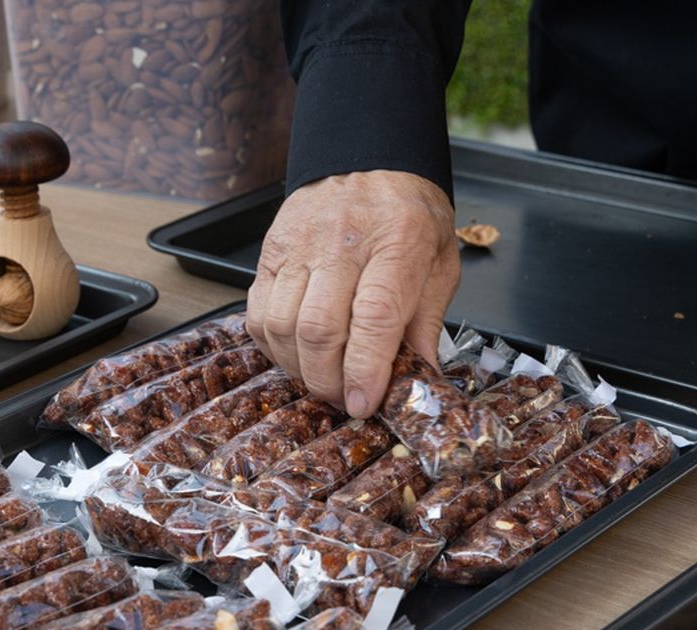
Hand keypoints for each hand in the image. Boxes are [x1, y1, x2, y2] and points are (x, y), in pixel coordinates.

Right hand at [246, 170, 459, 418]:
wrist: (368, 160)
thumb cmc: (407, 215)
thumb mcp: (439, 264)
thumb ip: (427, 325)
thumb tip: (420, 383)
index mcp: (397, 242)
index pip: (373, 317)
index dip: (365, 370)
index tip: (363, 403)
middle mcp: (342, 242)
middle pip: (318, 329)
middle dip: (328, 380)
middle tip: (343, 397)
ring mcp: (299, 246)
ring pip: (281, 326)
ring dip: (298, 367)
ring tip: (321, 377)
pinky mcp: (270, 253)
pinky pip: (257, 313)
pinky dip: (273, 346)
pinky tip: (296, 352)